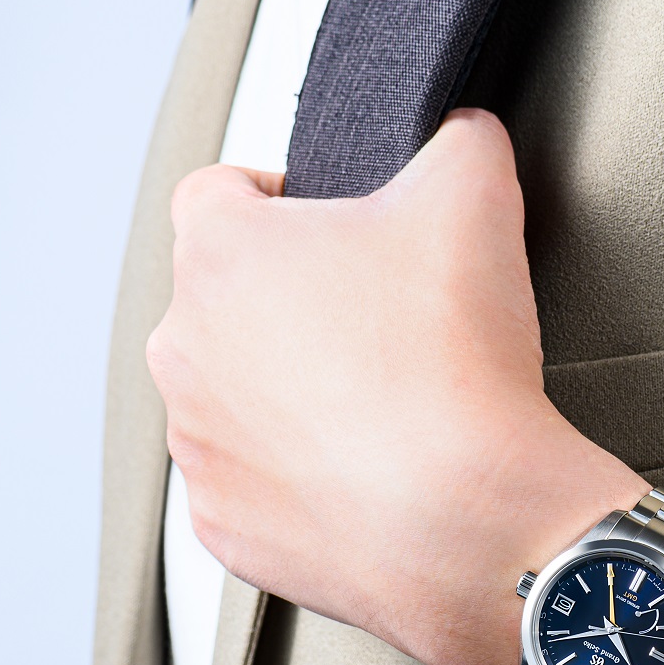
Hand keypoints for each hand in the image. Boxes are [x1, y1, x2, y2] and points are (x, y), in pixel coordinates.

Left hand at [149, 108, 663, 664]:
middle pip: (225, 302)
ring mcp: (199, 447)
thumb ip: (459, 139)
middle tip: (377, 321)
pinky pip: (253, 488)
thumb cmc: (453, 368)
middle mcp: (186, 350)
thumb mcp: (477, 195)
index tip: (326, 222)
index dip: (276, 195)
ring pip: (233, 399)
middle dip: (292, 305)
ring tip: (379, 407)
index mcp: (223, 255)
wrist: (468, 522)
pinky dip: (298, 481)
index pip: (217, 191)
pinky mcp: (226, 529)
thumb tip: (462, 135)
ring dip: (288, 394)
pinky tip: (368, 476)